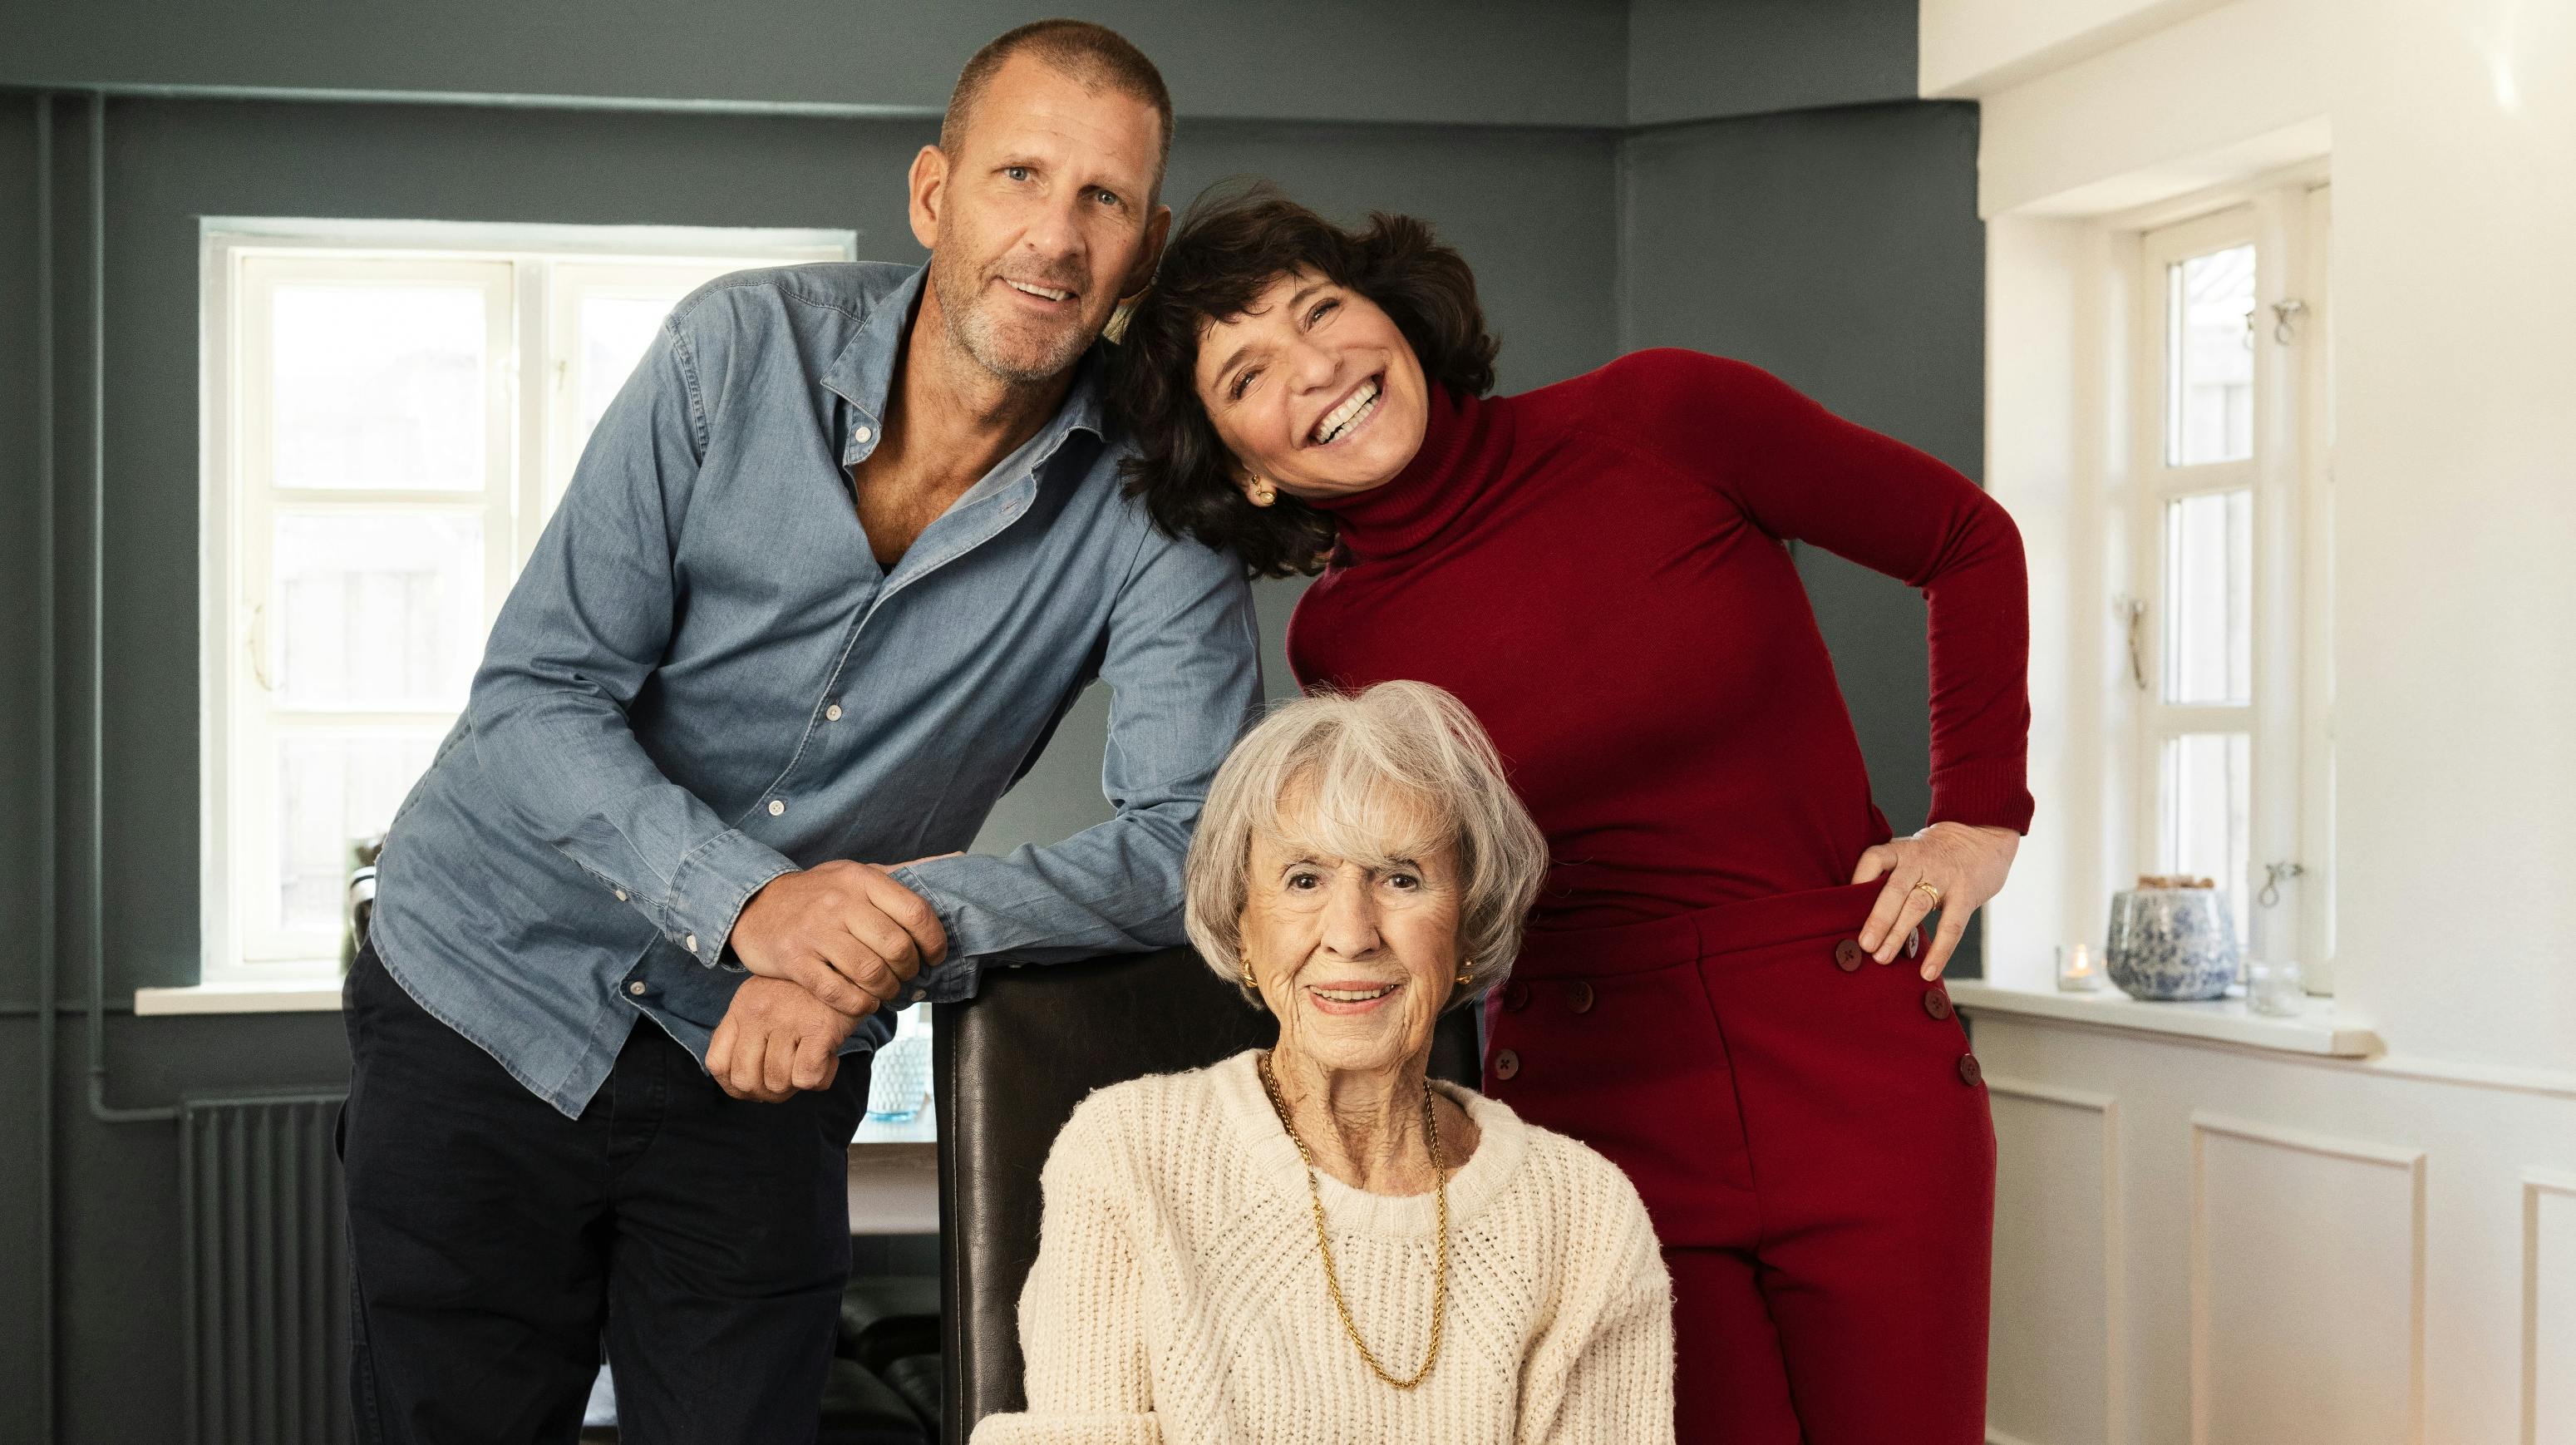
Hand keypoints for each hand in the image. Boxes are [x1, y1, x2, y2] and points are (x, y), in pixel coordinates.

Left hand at [705, 976, 862, 1102]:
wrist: (850, 965)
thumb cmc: (810, 992)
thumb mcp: (769, 1001)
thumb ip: (750, 1032)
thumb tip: (742, 1082)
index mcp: (743, 1006)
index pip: (717, 1063)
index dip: (734, 1087)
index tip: (755, 1089)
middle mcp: (759, 1012)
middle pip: (746, 1080)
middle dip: (768, 1093)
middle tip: (789, 1081)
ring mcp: (787, 1019)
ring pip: (778, 1083)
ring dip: (797, 1085)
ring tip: (812, 1062)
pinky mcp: (819, 1028)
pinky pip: (806, 1078)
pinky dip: (820, 1079)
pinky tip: (829, 1061)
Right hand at [730, 861, 945, 1014]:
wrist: (755, 904)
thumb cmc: (817, 893)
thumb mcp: (857, 873)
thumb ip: (904, 872)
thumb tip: (959, 858)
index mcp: (862, 879)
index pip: (916, 912)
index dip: (934, 941)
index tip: (934, 956)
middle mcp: (840, 903)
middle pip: (897, 948)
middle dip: (909, 971)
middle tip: (906, 977)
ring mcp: (816, 932)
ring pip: (871, 973)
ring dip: (887, 991)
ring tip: (886, 991)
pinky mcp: (795, 961)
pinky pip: (838, 992)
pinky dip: (859, 1004)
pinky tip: (863, 1002)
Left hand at [1848, 822, 2020, 979]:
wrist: (1982, 835)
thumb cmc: (1936, 854)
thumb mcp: (1911, 853)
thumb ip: (1891, 876)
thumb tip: (1859, 914)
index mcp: (1902, 850)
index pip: (1875, 858)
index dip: (1858, 878)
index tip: (1843, 905)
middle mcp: (1920, 861)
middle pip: (1894, 889)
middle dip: (1877, 918)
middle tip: (1864, 945)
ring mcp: (1944, 877)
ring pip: (1917, 906)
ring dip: (1898, 934)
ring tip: (1883, 958)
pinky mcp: (1966, 894)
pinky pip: (1951, 926)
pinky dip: (1939, 952)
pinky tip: (1927, 972)